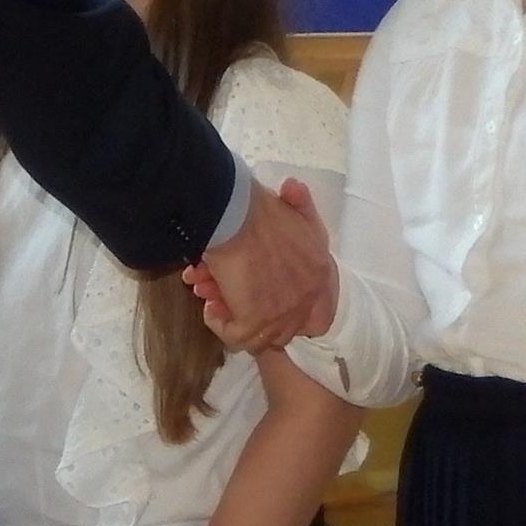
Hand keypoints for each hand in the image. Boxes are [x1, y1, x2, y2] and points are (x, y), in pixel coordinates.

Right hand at [189, 177, 334, 354]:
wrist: (235, 213)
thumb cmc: (258, 206)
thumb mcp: (289, 202)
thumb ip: (299, 203)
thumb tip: (292, 188)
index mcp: (320, 272)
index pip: (319, 318)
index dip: (293, 316)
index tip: (266, 305)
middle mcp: (308, 297)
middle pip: (283, 329)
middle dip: (252, 311)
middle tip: (228, 296)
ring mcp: (284, 312)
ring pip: (259, 335)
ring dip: (231, 314)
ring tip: (208, 290)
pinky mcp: (256, 320)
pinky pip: (237, 337)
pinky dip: (218, 323)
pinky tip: (206, 301)